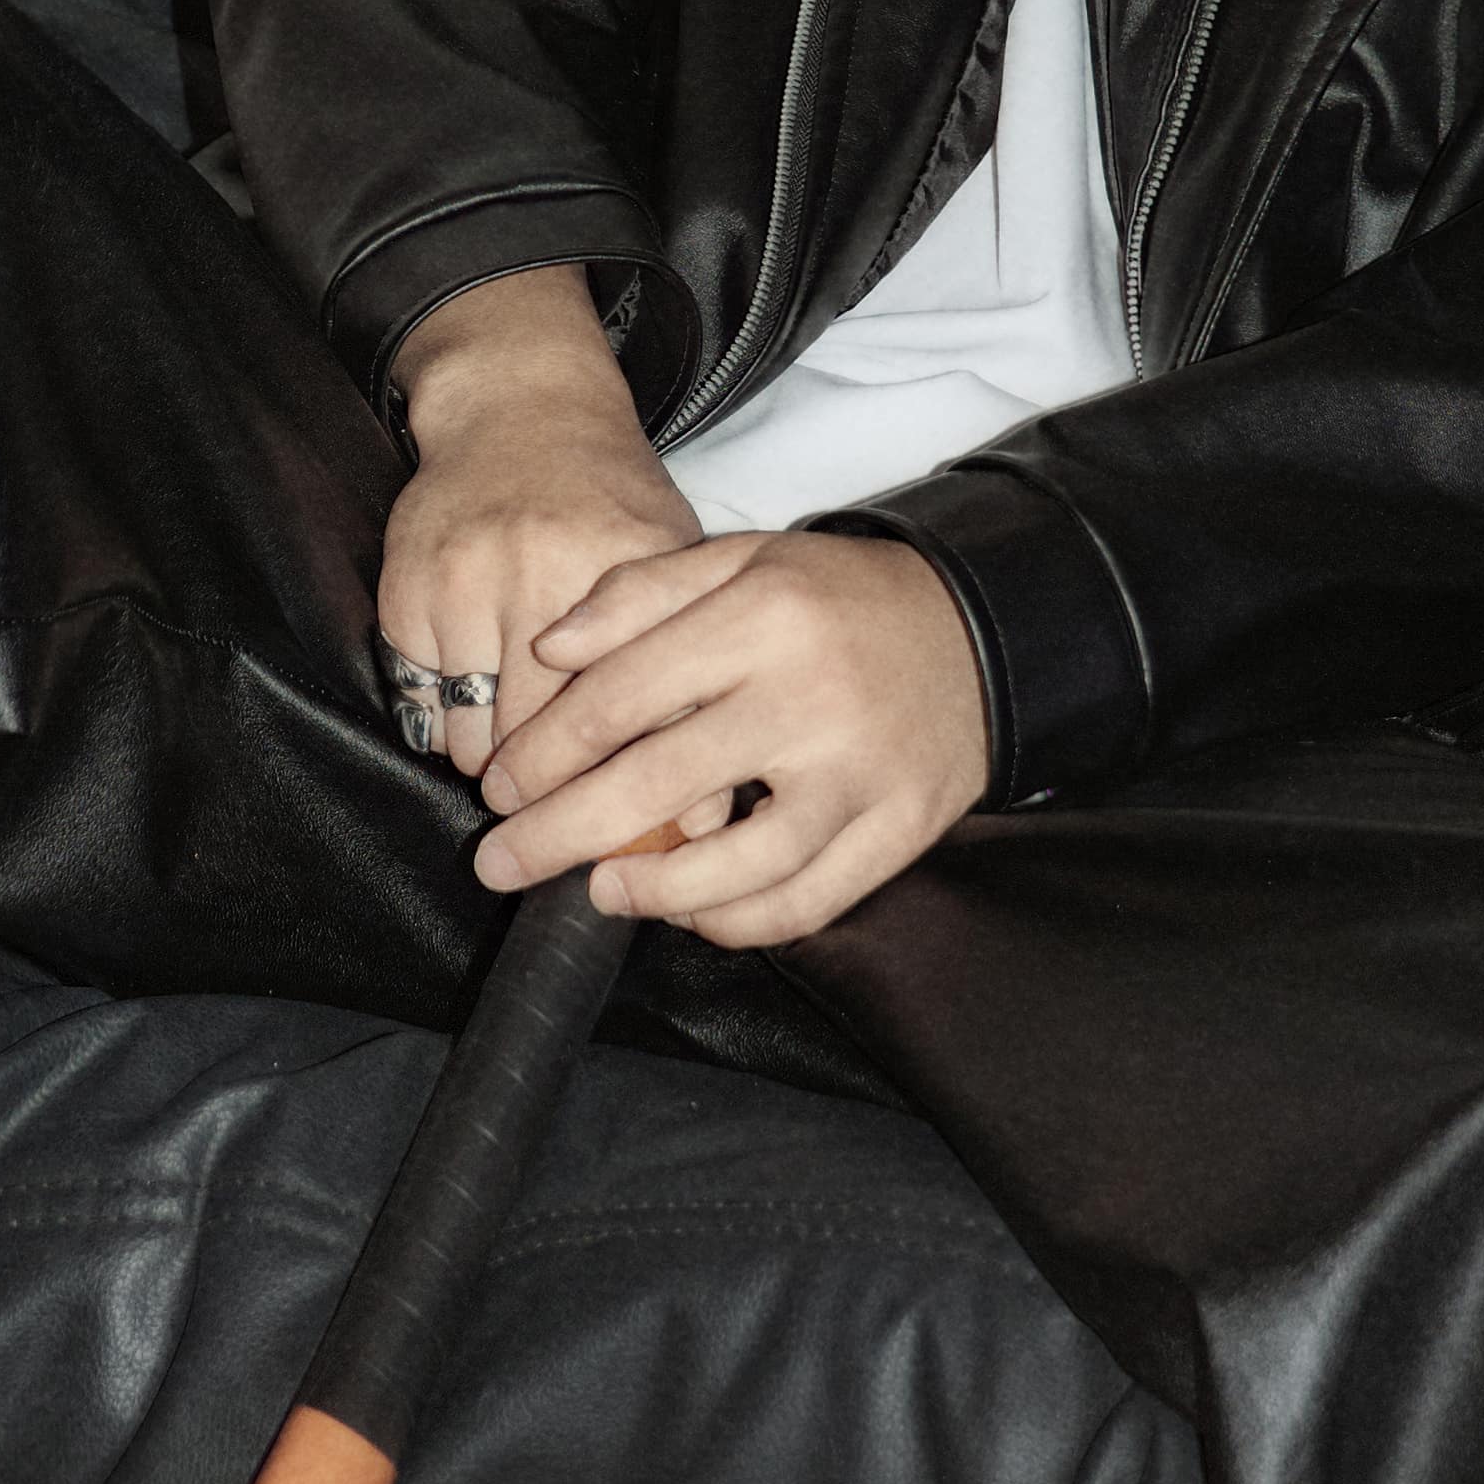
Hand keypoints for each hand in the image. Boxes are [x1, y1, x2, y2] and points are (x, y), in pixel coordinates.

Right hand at [380, 268, 699, 778]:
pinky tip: (473, 702)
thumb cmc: (608, 501)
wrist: (518, 408)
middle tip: (558, 810)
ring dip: (491, 762)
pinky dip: (445, 721)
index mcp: (625, 573)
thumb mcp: (670, 566)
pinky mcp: (407, 590)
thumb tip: (702, 823)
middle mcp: (543, 575)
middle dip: (550, 793)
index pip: (626, 721)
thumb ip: (687, 683)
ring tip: (515, 754)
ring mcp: (467, 581)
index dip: (626, 794)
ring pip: (470, 739)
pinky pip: (420, 704)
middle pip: (542, 743)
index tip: (627, 839)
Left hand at [473, 526, 987, 946]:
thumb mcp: (743, 559)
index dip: (545, 752)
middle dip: (559, 835)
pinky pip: (806, 903)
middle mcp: (809, 699)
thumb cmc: (839, 599)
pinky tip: (692, 915)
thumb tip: (550, 649)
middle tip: (501, 864)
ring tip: (599, 891)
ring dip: (651, 893)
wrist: (983, 630)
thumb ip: (641, 592)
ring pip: (737, 866)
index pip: (622, 696)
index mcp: (762, 618)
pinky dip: (738, 924)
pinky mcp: (900, 831)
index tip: (500, 787)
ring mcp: (860, 775)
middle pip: (658, 786)